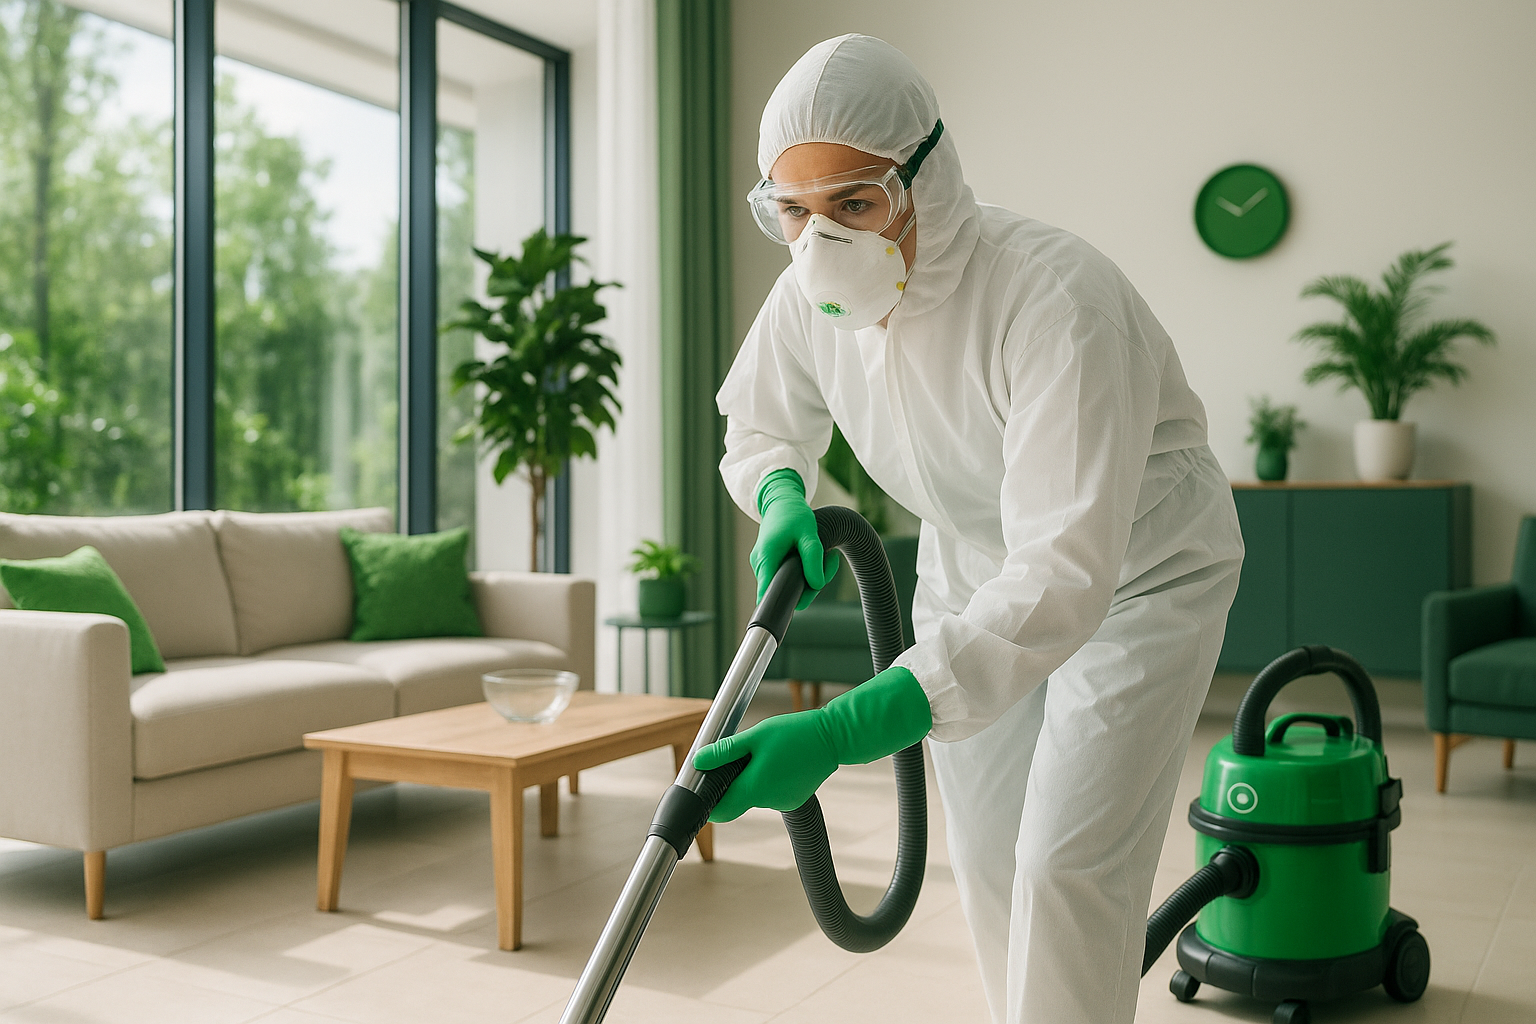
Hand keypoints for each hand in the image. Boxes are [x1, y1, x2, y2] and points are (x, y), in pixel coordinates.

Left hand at [693, 666, 931, 822]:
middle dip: (731, 781)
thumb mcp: (755, 736)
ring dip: (750, 778)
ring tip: (763, 753)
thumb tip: (697, 763)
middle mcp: (769, 801)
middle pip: (736, 800)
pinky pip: (769, 792)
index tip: (701, 789)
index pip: (721, 812)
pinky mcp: (793, 798)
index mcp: (756, 788)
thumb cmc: (795, 734)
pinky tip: (777, 760)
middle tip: (737, 756)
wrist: (834, 737)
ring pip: (753, 794)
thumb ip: (725, 752)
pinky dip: (766, 779)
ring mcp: (783, 802)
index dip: (706, 804)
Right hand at [750, 469, 837, 610]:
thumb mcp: (809, 532)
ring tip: (825, 555)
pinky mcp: (770, 564)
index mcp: (766, 558)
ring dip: (810, 576)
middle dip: (810, 585)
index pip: (766, 593)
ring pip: (789, 585)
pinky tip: (812, 556)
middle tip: (829, 561)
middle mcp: (761, 565)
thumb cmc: (793, 514)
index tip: (786, 614)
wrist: (781, 501)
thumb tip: (816, 584)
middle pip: (785, 592)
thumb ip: (813, 558)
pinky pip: (787, 577)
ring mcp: (764, 566)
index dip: (776, 606)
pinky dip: (803, 571)